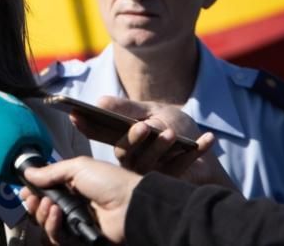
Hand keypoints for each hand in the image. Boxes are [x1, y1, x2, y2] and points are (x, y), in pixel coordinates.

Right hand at [20, 157, 138, 244]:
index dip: (33, 192)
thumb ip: (51, 172)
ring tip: (50, 206)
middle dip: (34, 204)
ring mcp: (75, 223)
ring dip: (43, 216)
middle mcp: (72, 205)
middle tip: (34, 199)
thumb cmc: (108, 181)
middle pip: (43, 211)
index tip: (25, 191)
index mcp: (72, 186)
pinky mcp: (79, 239)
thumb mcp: (78, 167)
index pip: (46, 191)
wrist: (130, 205)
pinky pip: (59, 238)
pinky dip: (53, 227)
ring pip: (48, 226)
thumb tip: (28, 173)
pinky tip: (57, 216)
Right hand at [79, 96, 231, 187]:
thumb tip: (99, 102)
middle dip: (133, 139)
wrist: (205, 148)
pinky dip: (196, 151)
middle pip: (123, 151)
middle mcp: (133, 158)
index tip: (75, 114)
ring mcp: (150, 172)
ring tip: (173, 133)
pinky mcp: (170, 181)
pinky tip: (208, 139)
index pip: (101, 132)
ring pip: (147, 163)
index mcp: (125, 138)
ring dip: (161, 147)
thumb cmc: (175, 126)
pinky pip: (180, 168)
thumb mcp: (153, 111)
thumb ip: (128, 109)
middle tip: (144, 127)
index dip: (88, 125)